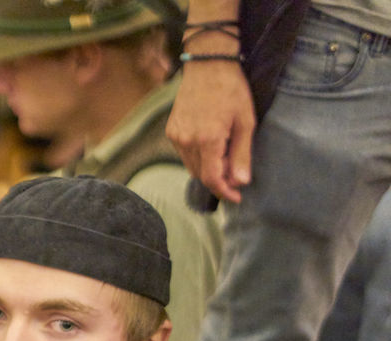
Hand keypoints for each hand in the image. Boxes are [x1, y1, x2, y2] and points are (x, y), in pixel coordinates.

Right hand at [166, 59, 254, 202]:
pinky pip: (185, 154)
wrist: (208, 65)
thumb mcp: (245, 121)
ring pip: (191, 166)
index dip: (224, 191)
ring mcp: (176, 136)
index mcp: (208, 139)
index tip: (236, 197)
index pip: (212, 178)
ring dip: (208, 169)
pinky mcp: (172, 131)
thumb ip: (242, 154)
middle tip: (235, 175)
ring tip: (225, 158)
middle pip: (200, 175)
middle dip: (218, 180)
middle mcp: (187, 141)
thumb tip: (241, 182)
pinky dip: (198, 157)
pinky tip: (211, 146)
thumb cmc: (232, 89)